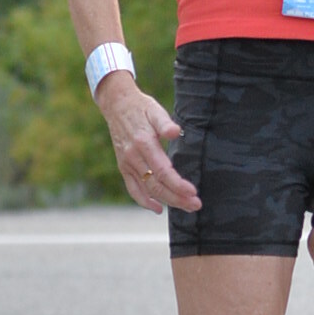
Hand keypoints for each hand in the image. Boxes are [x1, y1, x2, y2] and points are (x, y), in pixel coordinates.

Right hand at [99, 79, 200, 215]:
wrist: (117, 105)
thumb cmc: (141, 107)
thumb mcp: (155, 109)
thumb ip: (165, 122)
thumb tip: (175, 132)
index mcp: (144, 143)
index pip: (162, 170)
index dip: (178, 184)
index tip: (193, 192)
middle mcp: (133, 156)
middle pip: (156, 185)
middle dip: (177, 198)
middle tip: (196, 205)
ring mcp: (127, 164)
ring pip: (147, 190)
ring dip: (167, 201)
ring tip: (186, 207)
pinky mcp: (123, 167)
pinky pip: (133, 189)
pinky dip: (144, 201)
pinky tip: (158, 209)